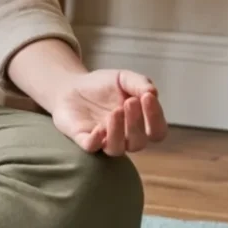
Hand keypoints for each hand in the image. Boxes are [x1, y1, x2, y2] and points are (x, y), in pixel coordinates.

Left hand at [46, 69, 166, 157]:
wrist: (71, 86)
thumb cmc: (103, 85)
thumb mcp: (124, 78)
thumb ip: (139, 83)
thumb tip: (153, 92)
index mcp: (139, 123)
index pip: (157, 131)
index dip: (156, 118)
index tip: (148, 97)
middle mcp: (124, 136)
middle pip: (139, 142)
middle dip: (136, 123)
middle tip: (130, 102)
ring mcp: (104, 140)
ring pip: (116, 149)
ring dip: (118, 133)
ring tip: (115, 111)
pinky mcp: (84, 140)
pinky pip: (92, 148)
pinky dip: (96, 140)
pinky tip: (98, 127)